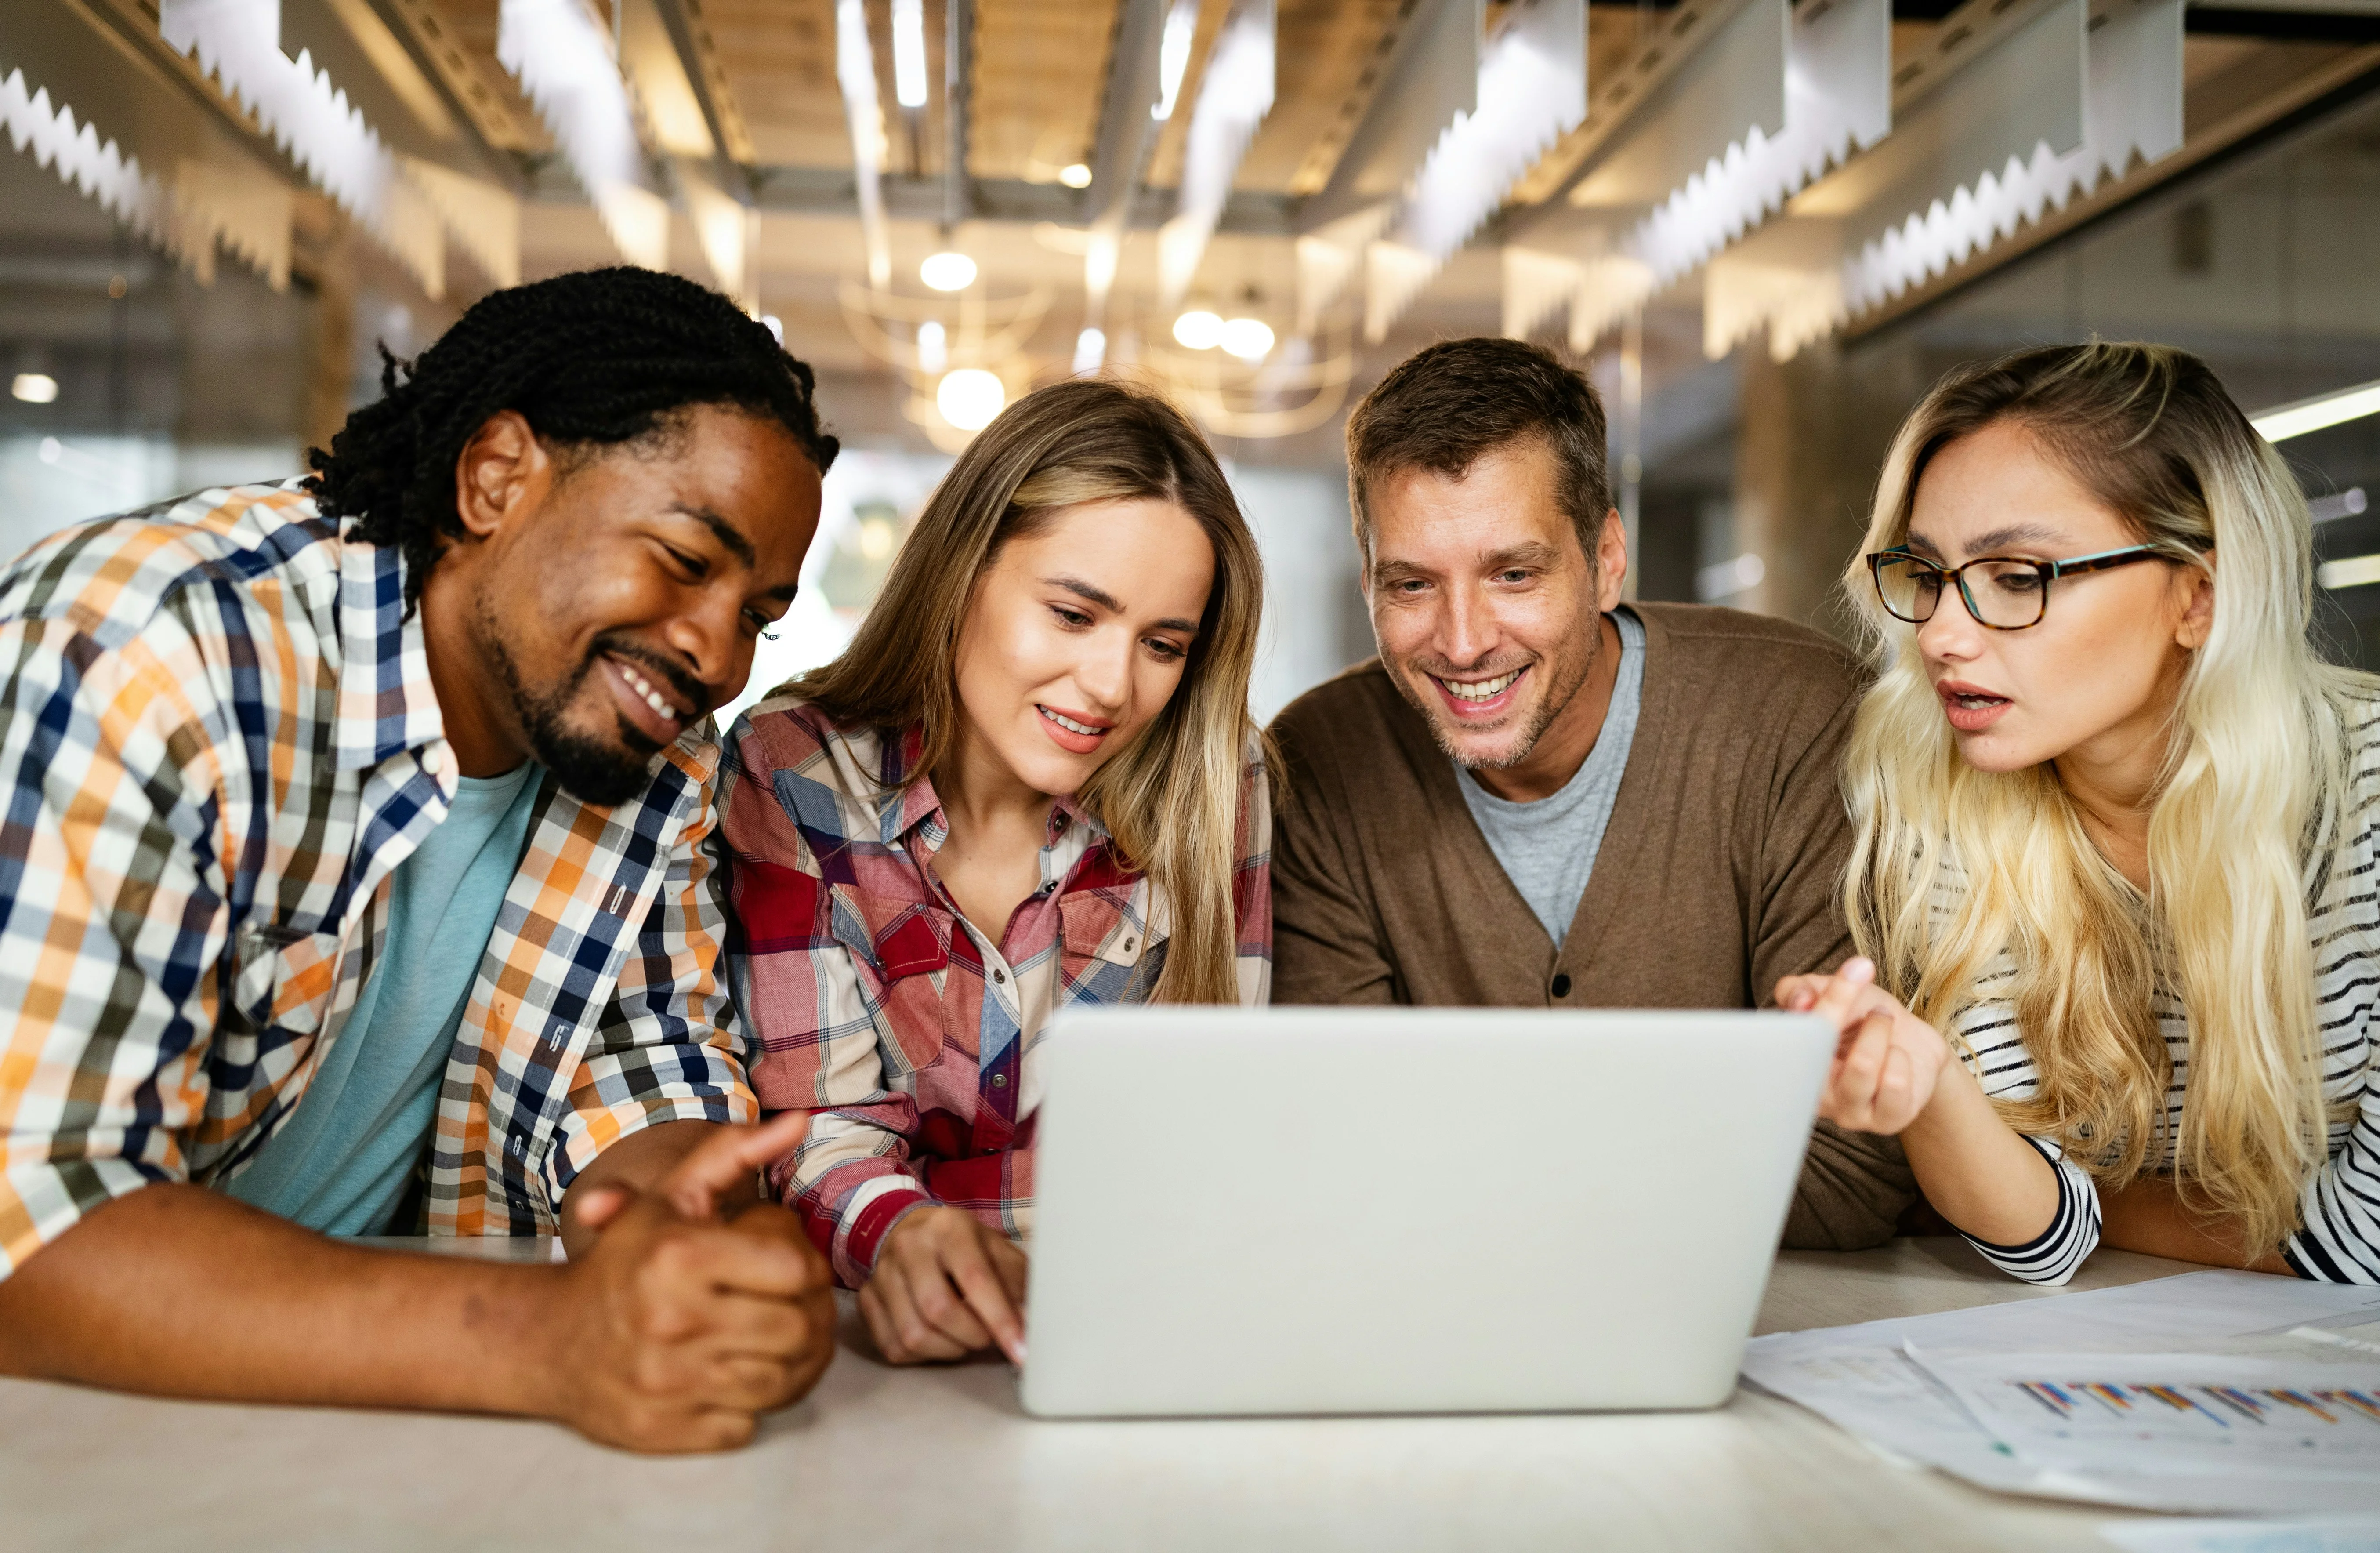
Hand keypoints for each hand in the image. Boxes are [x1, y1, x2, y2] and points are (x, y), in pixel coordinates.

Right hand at [548, 1115, 837, 1451]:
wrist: (546, 1339)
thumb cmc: (625, 1261)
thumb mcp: (670, 1197)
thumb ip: (733, 1152)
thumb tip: (799, 1122)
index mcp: (679, 1255)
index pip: (796, 1270)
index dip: (801, 1268)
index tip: (783, 1268)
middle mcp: (672, 1320)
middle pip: (796, 1331)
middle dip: (801, 1318)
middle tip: (785, 1309)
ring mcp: (666, 1382)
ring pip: (779, 1384)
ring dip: (784, 1366)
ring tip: (763, 1343)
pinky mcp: (662, 1432)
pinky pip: (743, 1426)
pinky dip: (744, 1407)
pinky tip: (726, 1378)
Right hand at [858, 1205, 1027, 1366]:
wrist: (913, 1231)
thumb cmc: (966, 1247)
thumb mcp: (997, 1252)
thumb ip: (1016, 1285)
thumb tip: (1031, 1326)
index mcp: (949, 1228)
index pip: (975, 1278)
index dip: (1001, 1319)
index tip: (1021, 1350)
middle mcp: (909, 1246)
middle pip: (939, 1310)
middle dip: (973, 1336)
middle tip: (988, 1338)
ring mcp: (881, 1273)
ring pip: (913, 1335)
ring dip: (949, 1349)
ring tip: (965, 1338)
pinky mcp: (866, 1298)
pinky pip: (893, 1347)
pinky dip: (923, 1355)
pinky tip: (939, 1339)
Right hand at [1776, 957, 1954, 1134]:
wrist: (1913, 1046)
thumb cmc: (1861, 1020)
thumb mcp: (1828, 992)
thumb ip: (1799, 989)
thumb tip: (1799, 1000)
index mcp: (1791, 1064)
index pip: (1789, 1034)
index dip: (1807, 1005)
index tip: (1835, 978)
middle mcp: (1812, 1095)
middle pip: (1819, 1048)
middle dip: (1844, 1005)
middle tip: (1863, 984)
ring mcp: (1848, 1112)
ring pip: (1861, 1065)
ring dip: (1878, 1029)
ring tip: (1882, 1020)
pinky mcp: (1886, 1120)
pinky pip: (1894, 1084)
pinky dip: (1901, 1057)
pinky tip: (1898, 1056)